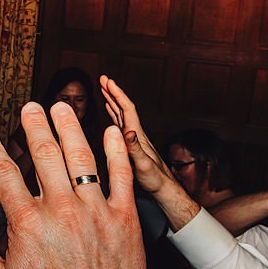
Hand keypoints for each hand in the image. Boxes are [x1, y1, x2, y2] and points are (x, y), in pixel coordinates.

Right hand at [0, 101, 158, 268]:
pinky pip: (122, 175)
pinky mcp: (124, 217)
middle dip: (35, 126)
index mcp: (27, 224)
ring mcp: (95, 211)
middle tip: (31, 107)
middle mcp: (61, 210)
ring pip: (81, 157)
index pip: (4, 174)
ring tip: (63, 107)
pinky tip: (111, 132)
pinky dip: (116, 151)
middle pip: (44, 155)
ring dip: (70, 127)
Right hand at [99, 75, 169, 196]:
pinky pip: (121, 126)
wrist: (164, 188)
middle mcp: (136, 134)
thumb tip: (128, 131)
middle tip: (103, 79)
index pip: (127, 109)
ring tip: (105, 91)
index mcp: (137, 135)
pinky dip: (114, 117)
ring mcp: (134, 139)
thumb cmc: (155, 179)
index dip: (117, 94)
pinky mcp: (132, 145)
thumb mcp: (143, 165)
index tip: (108, 81)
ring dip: (113, 102)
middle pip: (124, 108)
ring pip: (122, 116)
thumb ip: (135, 149)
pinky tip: (110, 115)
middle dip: (113, 92)